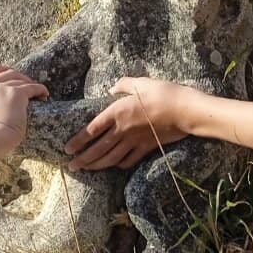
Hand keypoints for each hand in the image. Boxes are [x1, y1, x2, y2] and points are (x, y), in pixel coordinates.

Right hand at [0, 65, 47, 157]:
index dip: (8, 71)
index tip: (17, 78)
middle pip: (11, 72)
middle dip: (22, 78)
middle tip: (30, 87)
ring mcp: (4, 88)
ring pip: (23, 80)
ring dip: (32, 85)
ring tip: (40, 94)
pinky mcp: (17, 94)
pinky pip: (33, 87)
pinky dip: (41, 89)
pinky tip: (44, 95)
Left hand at [65, 77, 192, 170]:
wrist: (185, 110)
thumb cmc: (163, 93)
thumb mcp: (141, 82)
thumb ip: (123, 84)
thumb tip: (112, 87)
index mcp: (117, 112)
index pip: (91, 130)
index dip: (78, 141)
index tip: (67, 149)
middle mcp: (123, 129)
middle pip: (98, 149)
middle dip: (83, 159)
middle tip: (71, 166)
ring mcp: (135, 141)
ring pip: (111, 158)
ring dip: (97, 165)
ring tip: (86, 169)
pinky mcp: (147, 147)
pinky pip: (129, 160)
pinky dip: (119, 164)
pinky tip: (114, 165)